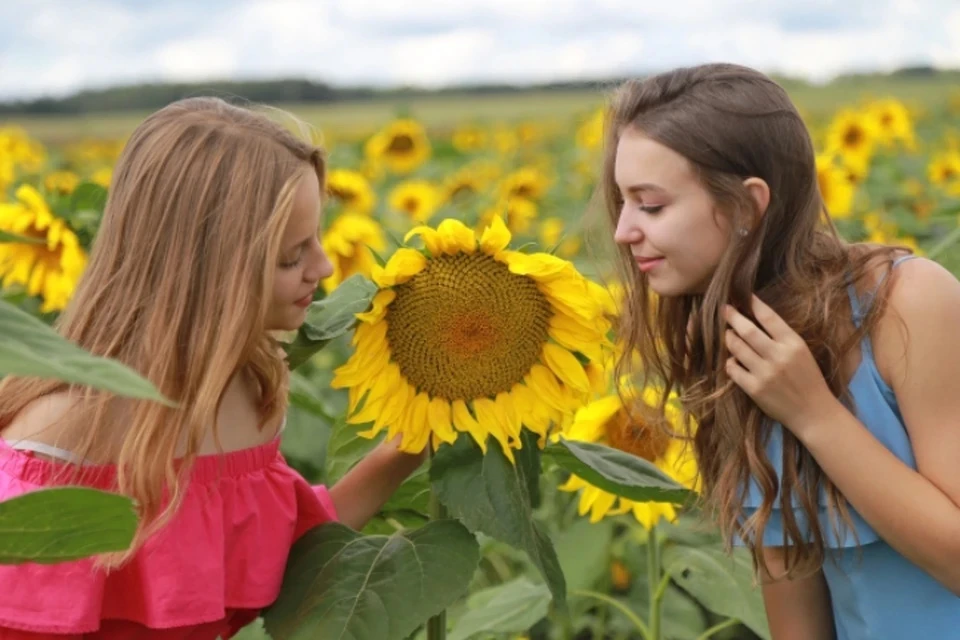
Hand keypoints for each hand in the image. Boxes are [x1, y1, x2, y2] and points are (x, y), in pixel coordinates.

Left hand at [723, 295, 838, 437]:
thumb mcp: (802, 352)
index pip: (769, 317)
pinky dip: (730, 362)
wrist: (814, 412)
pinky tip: (734, 360)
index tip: (743, 295)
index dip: (754, 304)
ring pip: (737, 348)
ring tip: (728, 334)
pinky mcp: (754, 389)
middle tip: (724, 309)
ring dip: (729, 338)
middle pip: (748, 330)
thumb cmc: (808, 379)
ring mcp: (765, 373)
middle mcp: (779, 356)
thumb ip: (782, 338)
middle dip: (733, 317)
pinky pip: (733, 369)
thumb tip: (755, 319)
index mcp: (794, 344)